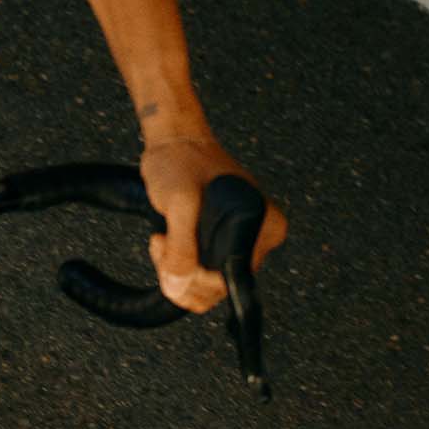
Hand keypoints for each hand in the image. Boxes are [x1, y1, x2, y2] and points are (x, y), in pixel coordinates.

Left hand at [142, 128, 286, 313]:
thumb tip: (180, 285)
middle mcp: (259, 238)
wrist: (174, 142)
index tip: (176, 256)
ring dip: (175, 269)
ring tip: (164, 237)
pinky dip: (175, 264)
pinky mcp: (220, 243)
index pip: (234, 280)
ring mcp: (238, 242)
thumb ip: (181, 247)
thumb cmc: (182, 162)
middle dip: (183, 272)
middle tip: (165, 241)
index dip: (199, 279)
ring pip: (204, 284)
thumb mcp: (180, 204)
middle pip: (218, 286)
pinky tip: (166, 238)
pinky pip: (197, 273)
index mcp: (264, 226)